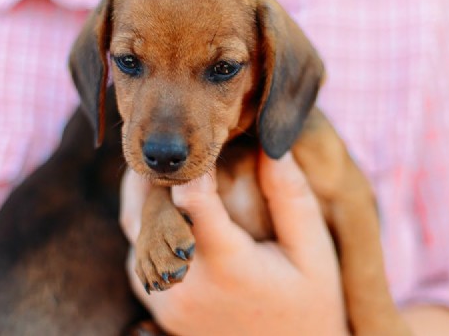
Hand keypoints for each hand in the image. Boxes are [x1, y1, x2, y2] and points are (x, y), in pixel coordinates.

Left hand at [120, 153, 348, 335]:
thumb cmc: (310, 305)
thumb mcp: (314, 252)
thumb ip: (291, 198)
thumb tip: (272, 143)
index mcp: (228, 266)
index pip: (190, 197)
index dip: (195, 161)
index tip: (209, 138)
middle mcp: (187, 285)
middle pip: (146, 210)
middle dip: (158, 171)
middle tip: (175, 141)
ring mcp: (168, 301)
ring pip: (134, 232)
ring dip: (146, 196)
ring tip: (167, 167)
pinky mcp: (160, 309)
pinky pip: (138, 257)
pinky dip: (147, 227)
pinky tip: (169, 210)